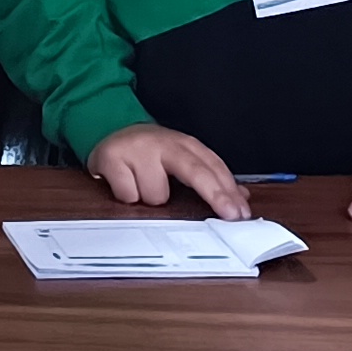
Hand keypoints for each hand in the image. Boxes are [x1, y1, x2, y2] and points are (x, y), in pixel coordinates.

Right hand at [84, 123, 249, 220]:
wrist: (109, 135)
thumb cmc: (149, 154)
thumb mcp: (180, 160)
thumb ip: (209, 177)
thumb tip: (241, 197)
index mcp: (183, 144)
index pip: (212, 166)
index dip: (228, 190)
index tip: (241, 212)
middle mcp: (163, 142)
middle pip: (194, 171)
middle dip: (215, 195)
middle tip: (230, 215)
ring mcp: (137, 149)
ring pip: (157, 194)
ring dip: (152, 199)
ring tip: (142, 187)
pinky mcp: (112, 157)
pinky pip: (129, 195)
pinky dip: (128, 197)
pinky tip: (125, 185)